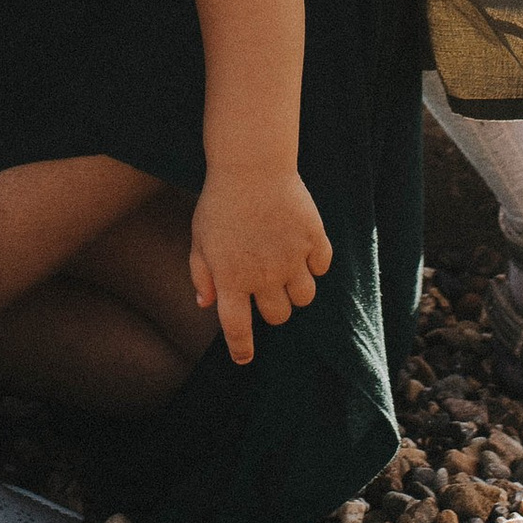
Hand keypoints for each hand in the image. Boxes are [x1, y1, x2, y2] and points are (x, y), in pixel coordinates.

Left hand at [188, 164, 331, 367]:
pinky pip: (322, 266)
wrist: (250, 165)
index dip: (242, 348)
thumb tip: (207, 303)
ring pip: (304, 298)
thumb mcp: (200, 239)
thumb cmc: (220, 203)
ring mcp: (292, 259)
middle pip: (279, 316)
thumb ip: (202, 274)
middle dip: (273, 308)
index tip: (243, 357)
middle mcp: (264, 276)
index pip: (237, 330)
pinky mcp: (314, 239)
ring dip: (296, 290)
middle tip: (267, 287)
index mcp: (232, 279)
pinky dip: (315, 263)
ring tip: (287, 270)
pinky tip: (303, 247)